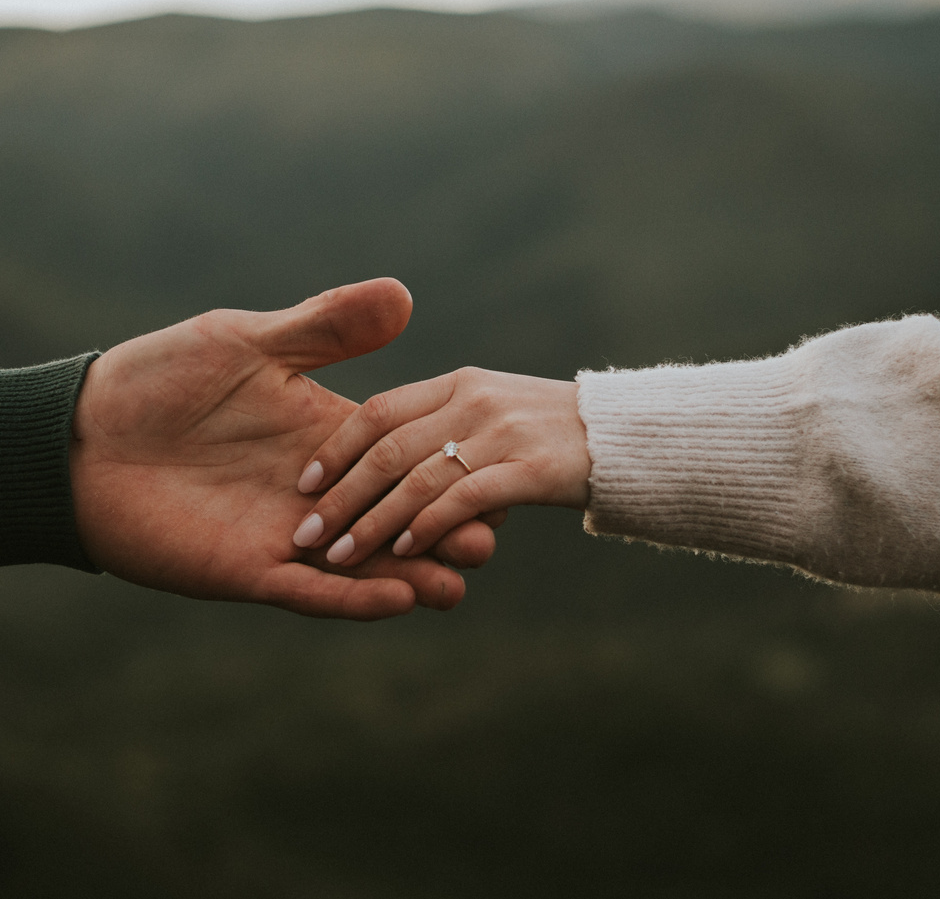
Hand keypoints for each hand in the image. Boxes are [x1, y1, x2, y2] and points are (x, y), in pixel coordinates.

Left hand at [68, 279, 497, 619]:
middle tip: (491, 540)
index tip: (493, 474)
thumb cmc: (157, 380)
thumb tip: (404, 294)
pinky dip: (352, 599)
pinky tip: (397, 598)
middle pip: (390, 519)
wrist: (80, 434)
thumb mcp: (247, 344)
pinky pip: (309, 592)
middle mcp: (310, 493)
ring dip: (409, 575)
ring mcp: (281, 536)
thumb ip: (325, 329)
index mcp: (319, 436)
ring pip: (361, 566)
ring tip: (458, 583)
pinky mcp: (245, 570)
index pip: (396, 458)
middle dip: (439, 533)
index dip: (441, 468)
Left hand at [292, 367, 590, 567]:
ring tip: (338, 556)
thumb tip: (384, 460)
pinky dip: (427, 526)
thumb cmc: (555, 430)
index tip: (303, 484)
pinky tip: (403, 552)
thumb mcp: (494, 406)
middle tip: (306, 533)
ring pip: (418, 479)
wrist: (636, 434)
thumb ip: (442, 424)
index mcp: (457, 384)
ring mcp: (503, 433)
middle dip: (341, 495)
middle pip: (388, 448)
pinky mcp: (533, 468)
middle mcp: (474, 401)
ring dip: (372, 522)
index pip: (379, 412)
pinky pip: (465, 498)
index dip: (337, 449)